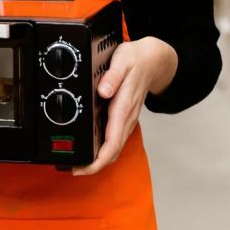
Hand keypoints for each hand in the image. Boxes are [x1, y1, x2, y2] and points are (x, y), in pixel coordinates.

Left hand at [72, 38, 177, 176]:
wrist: (155, 60)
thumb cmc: (136, 60)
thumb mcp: (122, 60)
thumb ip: (112, 76)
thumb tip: (103, 91)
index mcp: (124, 107)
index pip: (113, 142)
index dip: (98, 160)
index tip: (84, 168)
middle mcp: (126, 117)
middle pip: (113, 151)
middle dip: (95, 165)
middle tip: (75, 170)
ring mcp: (127, 119)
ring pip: (115, 147)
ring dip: (99, 159)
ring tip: (80, 162)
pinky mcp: (125, 117)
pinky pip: (115, 138)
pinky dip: (104, 148)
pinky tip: (92, 146)